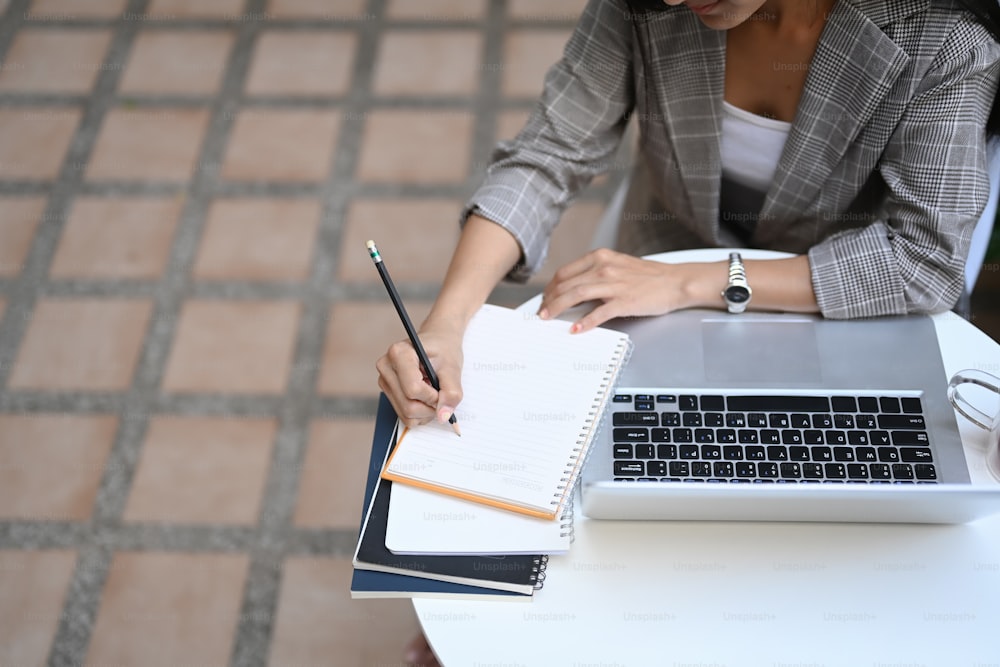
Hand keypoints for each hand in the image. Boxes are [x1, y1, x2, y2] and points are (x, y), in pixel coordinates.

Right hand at [376, 324, 463, 429]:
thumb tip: (443, 416)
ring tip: (433, 393)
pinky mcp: (388, 393)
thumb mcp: (452, 368)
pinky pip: (404, 417)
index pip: (413, 389)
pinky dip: (420, 414)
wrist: (437, 344)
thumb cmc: (443, 351)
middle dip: (430, 406)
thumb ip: (451, 392)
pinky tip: (425, 398)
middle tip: (440, 393)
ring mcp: (385, 381)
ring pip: (406, 414)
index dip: (433, 397)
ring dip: (426, 411)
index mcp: (399, 353)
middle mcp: (386, 367)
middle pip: (408, 406)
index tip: (442, 389)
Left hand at [538, 249, 707, 331]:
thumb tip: (574, 288)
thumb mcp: (618, 266)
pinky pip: (599, 312)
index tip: (544, 298)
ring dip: (558, 308)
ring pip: (576, 295)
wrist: (676, 281)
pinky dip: (585, 322)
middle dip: (549, 299)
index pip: (565, 272)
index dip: (550, 287)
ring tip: (548, 318)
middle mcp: (604, 268)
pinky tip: (575, 329)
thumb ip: (596, 273)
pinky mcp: (624, 301)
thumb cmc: (649, 277)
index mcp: (601, 257)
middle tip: (541, 312)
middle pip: (566, 284)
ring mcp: (614, 284)